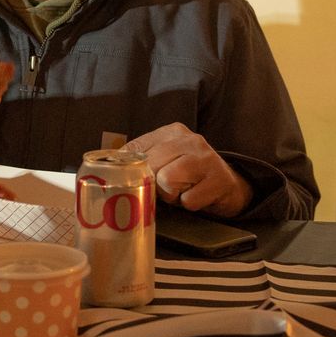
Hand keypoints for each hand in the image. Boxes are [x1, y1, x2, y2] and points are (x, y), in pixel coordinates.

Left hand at [125, 123, 251, 217]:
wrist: (228, 185)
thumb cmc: (189, 175)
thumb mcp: (166, 159)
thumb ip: (142, 158)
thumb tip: (107, 167)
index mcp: (172, 132)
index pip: (136, 148)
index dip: (130, 169)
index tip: (133, 180)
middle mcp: (190, 140)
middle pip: (151, 164)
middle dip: (154, 183)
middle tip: (166, 188)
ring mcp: (206, 158)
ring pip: (167, 180)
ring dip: (171, 195)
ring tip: (181, 192)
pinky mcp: (219, 179)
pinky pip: (188, 200)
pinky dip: (189, 205)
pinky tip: (196, 197)